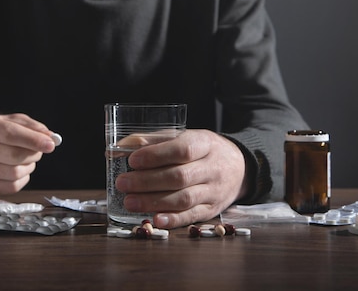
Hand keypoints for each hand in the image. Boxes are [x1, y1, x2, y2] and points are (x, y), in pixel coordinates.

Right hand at [0, 113, 58, 194]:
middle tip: (37, 152)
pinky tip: (19, 171)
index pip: (9, 133)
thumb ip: (32, 127)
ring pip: (13, 173)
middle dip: (33, 154)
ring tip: (26, 160)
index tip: (50, 145)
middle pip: (13, 155)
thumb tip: (49, 137)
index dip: (33, 140)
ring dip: (28, 167)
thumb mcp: (13, 122)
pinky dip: (22, 180)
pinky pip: (10, 188)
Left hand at [114, 129, 246, 228]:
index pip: (182, 149)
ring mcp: (213, 191)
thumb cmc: (203, 150)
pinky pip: (191, 216)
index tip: (132, 160)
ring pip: (184, 198)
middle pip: (179, 176)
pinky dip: (172, 220)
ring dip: (153, 202)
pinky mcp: (211, 210)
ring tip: (129, 202)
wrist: (239, 168)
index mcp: (205, 143)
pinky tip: (154, 220)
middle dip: (147, 181)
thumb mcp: (184, 137)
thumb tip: (118, 148)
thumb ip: (153, 141)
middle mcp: (212, 168)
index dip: (156, 155)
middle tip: (122, 183)